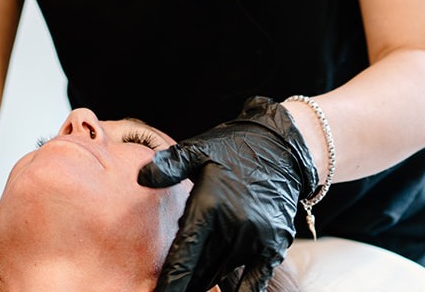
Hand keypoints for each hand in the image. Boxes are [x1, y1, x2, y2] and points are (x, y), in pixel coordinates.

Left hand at [137, 97, 318, 291]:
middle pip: (201, 271)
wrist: (282, 147)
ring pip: (223, 273)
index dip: (170, 282)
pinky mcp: (274, 244)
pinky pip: (257, 280)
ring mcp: (255, 238)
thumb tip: (142, 178)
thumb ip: (170, 166)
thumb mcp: (198, 150)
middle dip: (186, 284)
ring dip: (207, 282)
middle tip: (169, 291)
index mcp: (209, 205)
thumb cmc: (233, 148)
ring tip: (193, 286)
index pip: (184, 255)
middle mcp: (233, 226)